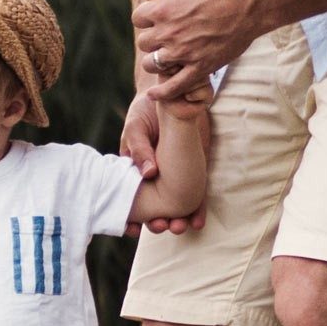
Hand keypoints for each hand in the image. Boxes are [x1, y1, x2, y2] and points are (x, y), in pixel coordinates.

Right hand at [124, 91, 194, 235]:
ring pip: (174, 207)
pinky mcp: (194, 172)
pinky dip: (196, 210)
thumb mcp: (136, 127)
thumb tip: (148, 173)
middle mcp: (153, 179)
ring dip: (177, 220)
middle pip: (153, 209)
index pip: (129, 200)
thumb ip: (140, 149)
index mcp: (132, 172)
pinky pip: (195, 196)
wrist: (175, 95)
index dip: (129, 218)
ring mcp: (174, 177)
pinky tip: (197, 221)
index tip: (132, 229)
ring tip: (180, 227)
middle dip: (156, 222)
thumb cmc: (145, 111)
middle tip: (160, 226)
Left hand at [133, 0, 268, 104]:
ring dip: (155, 60)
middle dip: (151, 38)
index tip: (155, 17)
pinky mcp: (199, 68)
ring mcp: (182, 53)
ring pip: (152, 64)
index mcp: (162, 10)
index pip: (138, 18)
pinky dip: (162, 92)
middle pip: (143, 42)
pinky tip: (154, 94)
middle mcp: (168, 33)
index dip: (145, 17)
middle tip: (163, 36)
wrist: (250, 4)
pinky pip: (174, 86)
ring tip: (163, 58)